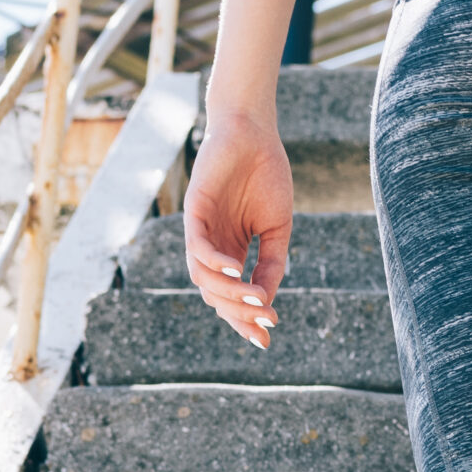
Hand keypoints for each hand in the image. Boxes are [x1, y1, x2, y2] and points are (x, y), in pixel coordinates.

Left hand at [180, 109, 292, 348]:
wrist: (254, 133)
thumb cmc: (267, 176)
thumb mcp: (277, 229)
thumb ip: (272, 264)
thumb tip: (265, 301)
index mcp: (231, 252)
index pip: (231, 297)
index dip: (246, 320)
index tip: (267, 339)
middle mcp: (212, 247)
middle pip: (215, 295)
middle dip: (239, 314)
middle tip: (265, 322)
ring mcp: (200, 230)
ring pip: (204, 278)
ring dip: (230, 294)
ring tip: (257, 300)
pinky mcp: (194, 211)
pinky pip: (197, 247)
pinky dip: (214, 264)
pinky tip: (235, 271)